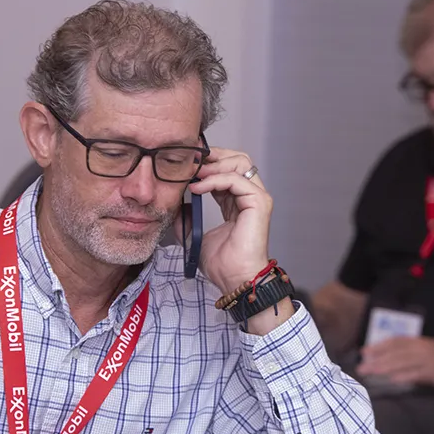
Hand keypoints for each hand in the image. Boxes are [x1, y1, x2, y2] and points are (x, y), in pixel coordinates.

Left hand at [188, 148, 273, 293]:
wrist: (234, 278)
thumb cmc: (222, 264)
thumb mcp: (195, 235)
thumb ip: (186, 218)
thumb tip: (175, 203)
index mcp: (237, 202)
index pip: (226, 169)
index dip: (207, 163)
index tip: (186, 162)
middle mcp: (249, 196)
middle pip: (237, 159)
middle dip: (213, 156)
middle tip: (191, 160)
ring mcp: (256, 198)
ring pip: (239, 163)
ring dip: (213, 165)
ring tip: (193, 174)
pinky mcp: (258, 202)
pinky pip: (235, 179)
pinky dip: (214, 179)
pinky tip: (197, 188)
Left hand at [357, 337, 433, 388]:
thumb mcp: (430, 350)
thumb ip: (412, 354)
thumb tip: (394, 360)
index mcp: (419, 342)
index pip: (395, 342)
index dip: (378, 346)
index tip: (363, 351)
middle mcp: (421, 348)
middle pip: (394, 352)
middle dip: (376, 358)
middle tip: (360, 365)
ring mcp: (428, 360)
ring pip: (402, 362)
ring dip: (384, 367)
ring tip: (370, 371)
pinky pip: (417, 373)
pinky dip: (404, 376)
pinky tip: (393, 379)